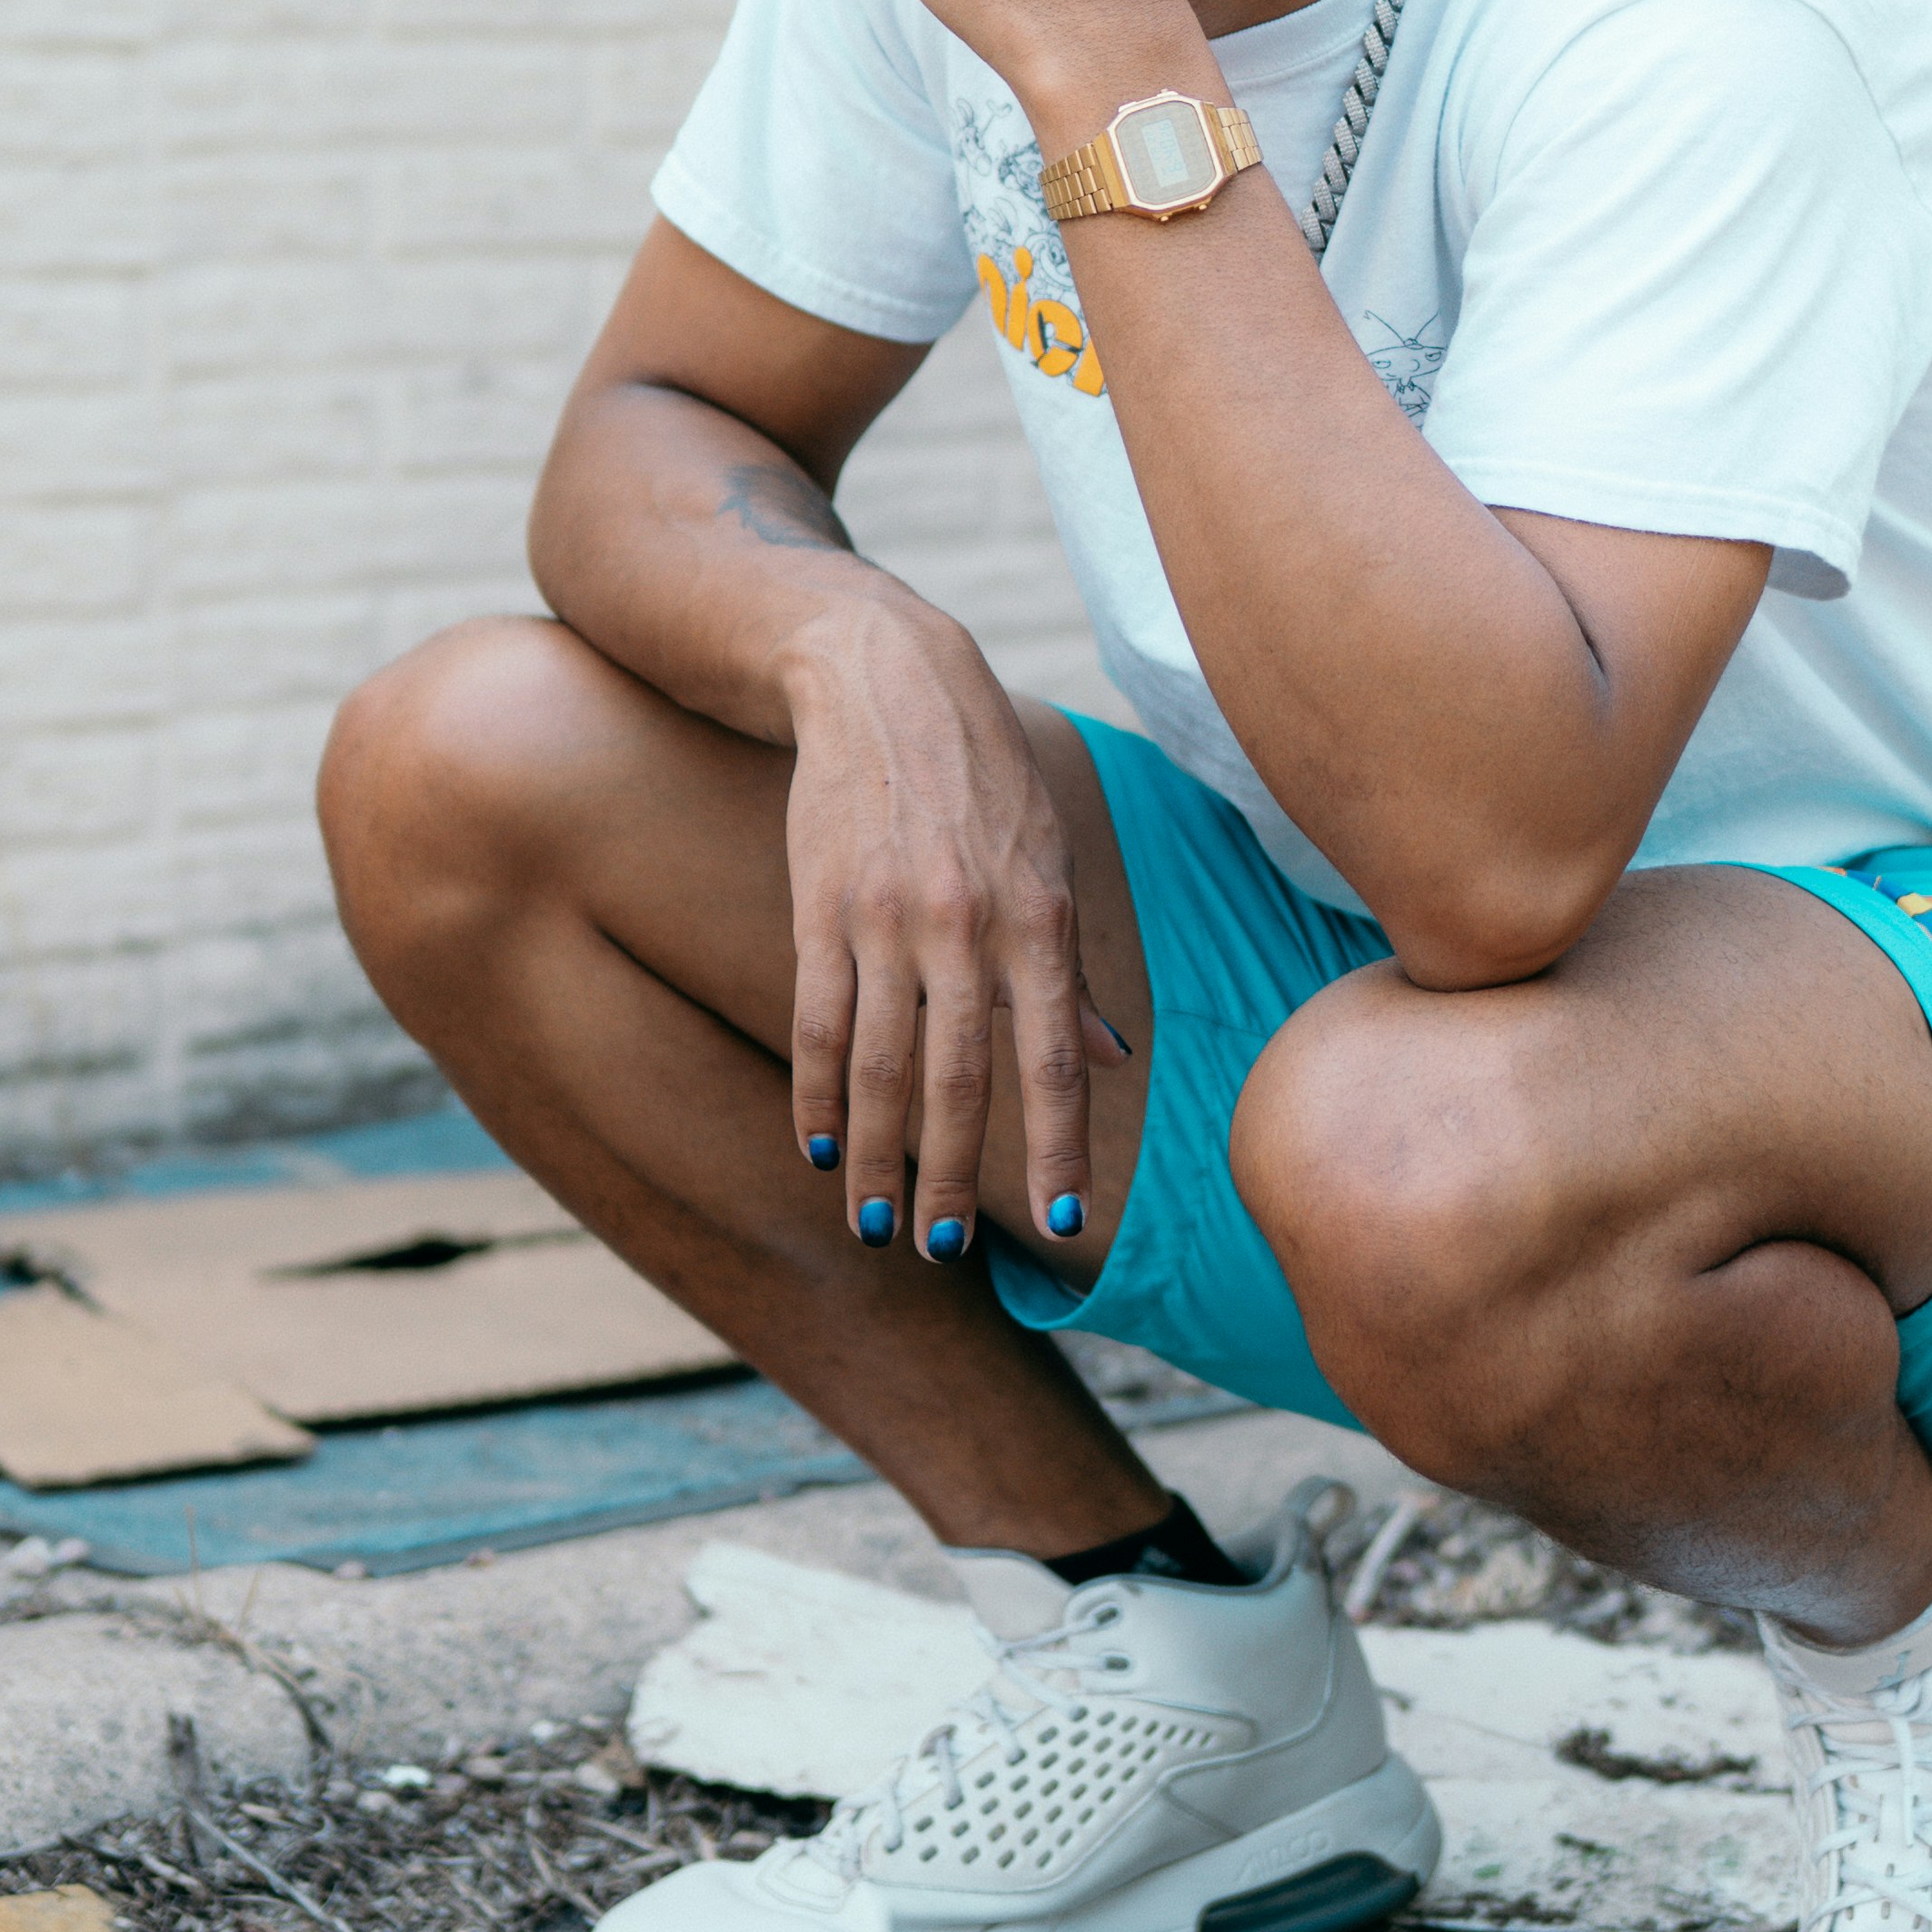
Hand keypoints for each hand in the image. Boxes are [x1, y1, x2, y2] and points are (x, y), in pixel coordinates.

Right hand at [778, 588, 1098, 1267]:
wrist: (883, 679)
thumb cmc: (984, 778)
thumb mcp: (1049, 856)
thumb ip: (1071, 968)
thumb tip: (1114, 1060)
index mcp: (1037, 915)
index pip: (1051, 1053)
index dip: (1058, 1138)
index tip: (1063, 1217)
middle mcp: (965, 922)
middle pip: (958, 1075)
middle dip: (951, 1174)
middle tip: (942, 1252)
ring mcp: (886, 916)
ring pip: (880, 1062)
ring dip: (876, 1154)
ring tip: (874, 1223)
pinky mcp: (820, 905)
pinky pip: (818, 1018)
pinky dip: (817, 1089)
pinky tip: (817, 1145)